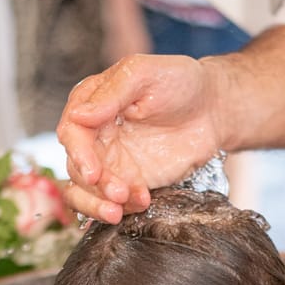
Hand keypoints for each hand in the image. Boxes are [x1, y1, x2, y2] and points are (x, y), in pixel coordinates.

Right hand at [56, 53, 222, 222]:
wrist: (213, 110)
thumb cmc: (180, 83)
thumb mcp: (145, 74)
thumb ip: (111, 93)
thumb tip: (78, 115)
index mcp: (93, 103)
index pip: (72, 132)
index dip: (79, 155)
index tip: (93, 173)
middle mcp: (96, 135)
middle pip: (76, 167)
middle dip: (94, 186)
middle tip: (118, 193)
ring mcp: (111, 161)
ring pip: (84, 191)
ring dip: (98, 204)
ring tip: (120, 210)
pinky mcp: (128, 181)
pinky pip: (111, 202)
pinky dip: (122, 208)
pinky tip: (143, 202)